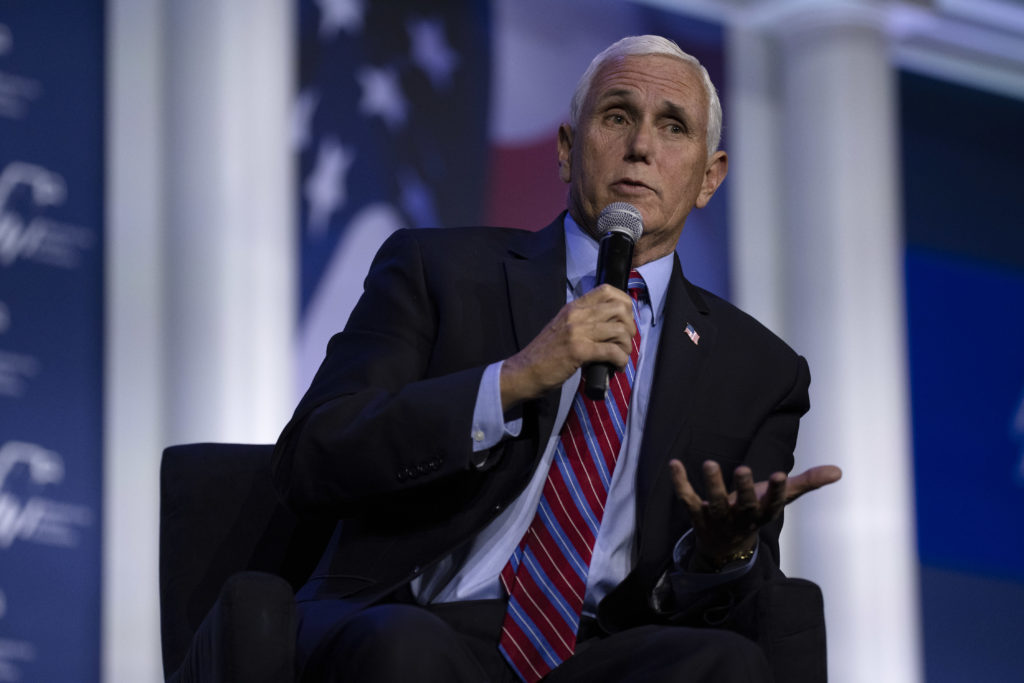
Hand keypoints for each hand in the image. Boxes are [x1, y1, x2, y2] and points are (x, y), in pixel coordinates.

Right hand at [500, 284, 635, 409]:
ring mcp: (577, 331)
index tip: (625, 320)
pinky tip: (616, 367)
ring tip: (620, 357)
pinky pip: (612, 351)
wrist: (524, 371)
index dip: (624, 303)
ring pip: (620, 330)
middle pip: (620, 308)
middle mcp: (576, 314)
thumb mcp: (563, 328)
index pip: (607, 290)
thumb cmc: (545, 354)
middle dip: (630, 327)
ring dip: (626, 347)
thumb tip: (612, 327)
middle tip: (624, 342)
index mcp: (573, 307)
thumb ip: (583, 322)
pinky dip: (620, 360)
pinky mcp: (579, 350)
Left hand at [669, 459, 841, 568]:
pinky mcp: (695, 515)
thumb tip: (838, 471)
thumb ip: (806, 482)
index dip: (777, 491)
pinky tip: (674, 464)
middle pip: (744, 506)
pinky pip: (686, 499)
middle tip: (744, 469)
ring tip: (710, 463)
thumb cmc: (754, 512)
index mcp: (762, 513)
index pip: (773, 505)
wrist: (724, 546)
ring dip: (713, 485)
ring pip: (714, 504)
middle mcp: (741, 518)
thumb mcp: (779, 498)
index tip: (780, 474)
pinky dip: (680, 483)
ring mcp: (717, 519)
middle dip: (744, 489)